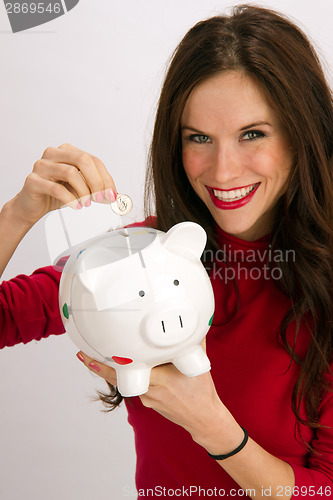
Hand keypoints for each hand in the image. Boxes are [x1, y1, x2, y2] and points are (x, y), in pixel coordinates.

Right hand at [12, 143, 116, 225]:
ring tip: (86, 203)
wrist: (31, 206)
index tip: (112, 194)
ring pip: (70, 172)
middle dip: (96, 181)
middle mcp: (54, 154)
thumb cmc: (56, 194)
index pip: (93, 160)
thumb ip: (95, 188)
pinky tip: (76, 206)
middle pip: (83, 160)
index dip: (106, 178)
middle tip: (100, 198)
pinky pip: (56, 188)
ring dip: (83, 191)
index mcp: (67, 151)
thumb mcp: (80, 188)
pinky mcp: (33, 180)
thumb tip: (112, 194)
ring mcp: (42, 166)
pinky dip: (70, 199)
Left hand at [76, 340, 236, 450]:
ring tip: (95, 358)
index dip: (107, 364)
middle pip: (119, 377)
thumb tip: (195, 323)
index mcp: (161, 379)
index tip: (92, 354)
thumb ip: (193, 341)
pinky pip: (137, 385)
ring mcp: (147, 398)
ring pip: (126, 381)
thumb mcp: (199, 363)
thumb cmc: (202, 391)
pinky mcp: (148, 401)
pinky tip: (131, 368)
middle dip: (98, 366)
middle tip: (83, 354)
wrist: (203, 418)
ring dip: (112, 369)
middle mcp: (150, 389)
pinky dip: (131, 375)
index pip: (128, 370)